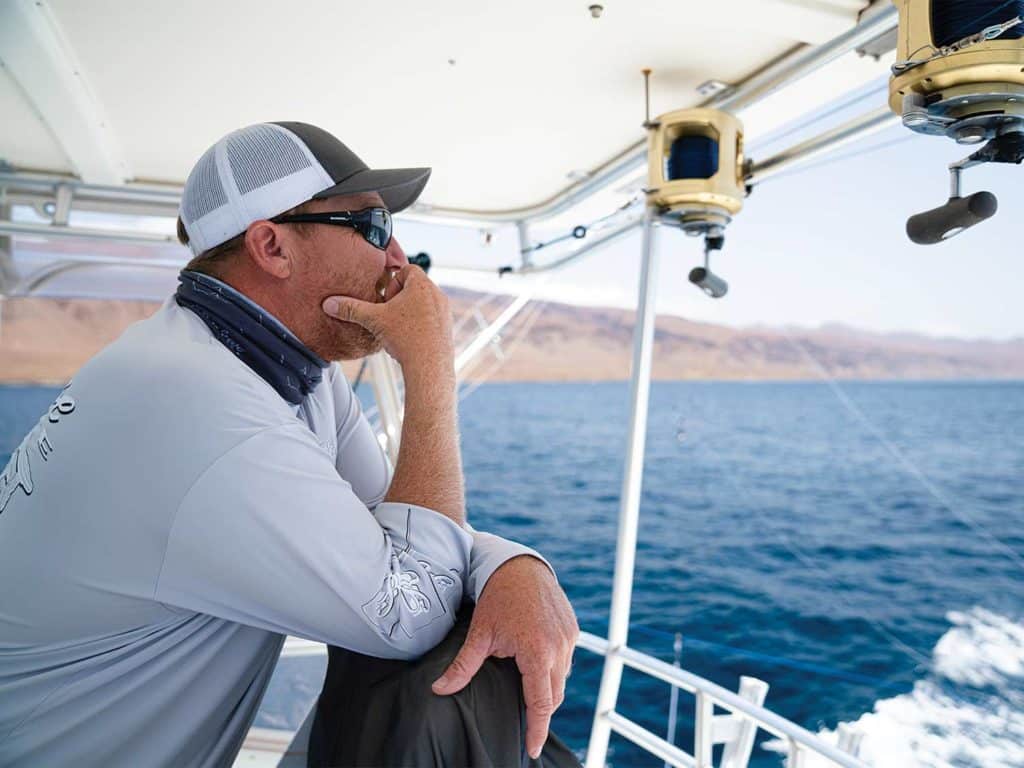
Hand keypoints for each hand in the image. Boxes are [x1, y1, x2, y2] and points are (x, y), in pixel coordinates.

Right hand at [322, 265, 453, 370]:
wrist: (429, 367)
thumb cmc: (406, 338)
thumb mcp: (374, 320)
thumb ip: (351, 308)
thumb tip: (329, 303)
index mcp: (422, 285)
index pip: (406, 269)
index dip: (392, 282)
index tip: (385, 300)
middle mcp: (437, 295)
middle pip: (414, 287)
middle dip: (399, 299)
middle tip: (389, 315)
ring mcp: (445, 312)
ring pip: (423, 304)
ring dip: (408, 313)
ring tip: (397, 329)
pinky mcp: (447, 328)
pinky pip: (431, 320)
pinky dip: (419, 326)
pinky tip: (408, 340)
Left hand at [430, 556, 578, 758]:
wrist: (519, 565)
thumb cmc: (497, 597)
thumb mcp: (479, 633)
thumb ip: (463, 666)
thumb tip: (438, 689)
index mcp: (536, 652)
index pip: (540, 703)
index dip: (537, 730)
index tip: (531, 750)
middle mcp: (559, 646)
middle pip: (554, 695)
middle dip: (541, 711)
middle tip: (525, 722)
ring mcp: (569, 638)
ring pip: (561, 678)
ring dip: (547, 688)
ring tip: (527, 689)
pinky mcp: (573, 629)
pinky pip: (566, 660)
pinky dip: (553, 669)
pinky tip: (536, 666)